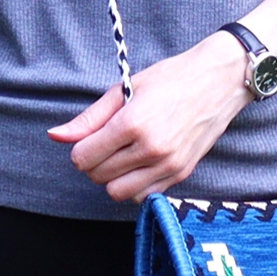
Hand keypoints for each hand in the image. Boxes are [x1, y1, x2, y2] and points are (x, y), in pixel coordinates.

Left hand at [49, 31, 250, 200]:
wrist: (220, 80)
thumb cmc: (172, 79)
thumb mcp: (126, 90)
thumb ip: (88, 118)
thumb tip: (55, 136)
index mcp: (132, 123)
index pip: (83, 158)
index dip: (80, 150)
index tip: (91, 139)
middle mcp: (150, 148)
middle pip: (98, 177)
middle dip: (95, 163)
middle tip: (108, 144)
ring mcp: (168, 164)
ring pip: (118, 193)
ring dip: (113, 179)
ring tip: (123, 156)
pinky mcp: (181, 174)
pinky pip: (143, 196)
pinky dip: (135, 186)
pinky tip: (140, 165)